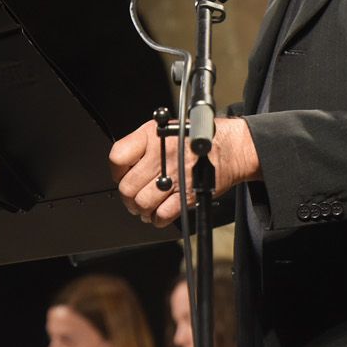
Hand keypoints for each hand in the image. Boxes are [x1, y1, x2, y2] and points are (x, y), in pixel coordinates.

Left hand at [108, 115, 260, 226]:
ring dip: (142, 210)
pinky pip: (162, 215)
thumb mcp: (165, 128)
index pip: (117, 158)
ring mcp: (174, 176)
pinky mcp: (187, 195)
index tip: (122, 175)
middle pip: (127, 187)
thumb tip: (123, 167)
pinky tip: (159, 214)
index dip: (117, 172)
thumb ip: (142, 145)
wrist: (230, 147)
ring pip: (142, 203)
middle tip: (134, 198)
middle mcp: (161, 156)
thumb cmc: (198, 137)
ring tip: (146, 207)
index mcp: (152, 136)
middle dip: (128, 198)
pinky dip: (157, 219)